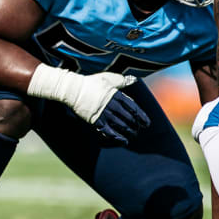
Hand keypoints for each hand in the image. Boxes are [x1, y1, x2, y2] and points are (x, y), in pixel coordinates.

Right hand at [28, 66, 149, 144]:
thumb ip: (121, 80)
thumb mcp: (107, 77)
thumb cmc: (90, 82)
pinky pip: (108, 131)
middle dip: (135, 125)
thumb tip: (133, 80)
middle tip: (139, 129)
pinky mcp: (95, 120)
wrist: (72, 89)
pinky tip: (123, 141)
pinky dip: (117, 137)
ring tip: (133, 135)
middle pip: (128, 117)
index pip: (132, 107)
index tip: (146, 123)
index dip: (141, 116)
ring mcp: (103, 113)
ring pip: (120, 125)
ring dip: (128, 131)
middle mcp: (111, 105)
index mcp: (116, 95)